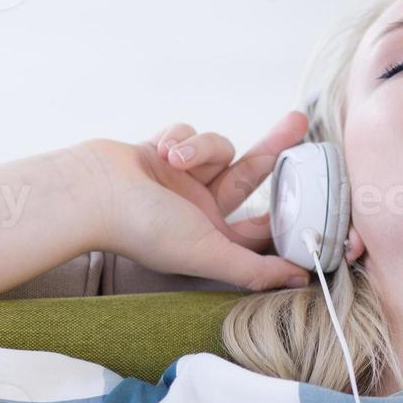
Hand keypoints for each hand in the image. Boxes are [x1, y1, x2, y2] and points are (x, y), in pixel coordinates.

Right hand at [73, 110, 312, 291]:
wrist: (87, 192)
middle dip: (274, 147)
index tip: (315, 187)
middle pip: (252, 173)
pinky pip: (187, 133)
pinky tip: (157, 149)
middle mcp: (200, 209)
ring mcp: (181, 179)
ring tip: (174, 157)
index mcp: (214, 237)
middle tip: (299, 121)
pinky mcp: (162, 153)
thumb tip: (301, 280)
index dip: (289, 208)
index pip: (264, 225)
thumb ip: (256, 269)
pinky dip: (176, 136)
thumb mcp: (209, 252)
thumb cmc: (143, 227)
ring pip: (218, 147)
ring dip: (201, 146)